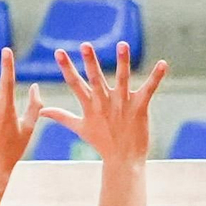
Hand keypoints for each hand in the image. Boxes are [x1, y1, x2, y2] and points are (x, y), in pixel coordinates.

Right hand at [42, 42, 167, 165]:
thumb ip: (61, 116)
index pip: (75, 84)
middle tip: (85, 45)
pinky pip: (148, 89)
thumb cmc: (101, 143)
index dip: (67, 67)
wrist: (123, 160)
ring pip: (122, 79)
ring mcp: (123, 104)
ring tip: (123, 44)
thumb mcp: (80, 128)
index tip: (58, 52)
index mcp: (90, 106)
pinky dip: (156, 77)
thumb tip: (42, 111)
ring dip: (123, 62)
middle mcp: (105, 103)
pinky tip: (163, 64)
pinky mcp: (139, 107)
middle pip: (96, 79)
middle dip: (91, 62)